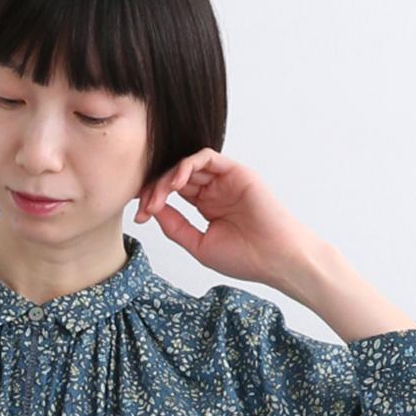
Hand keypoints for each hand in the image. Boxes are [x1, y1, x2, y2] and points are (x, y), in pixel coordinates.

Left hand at [133, 148, 339, 295]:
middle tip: (144, 206)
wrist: (276, 259)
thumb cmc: (245, 258)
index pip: (173, 193)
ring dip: (168, 178)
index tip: (139, 217)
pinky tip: (176, 182)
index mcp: (206, 206)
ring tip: (158, 196)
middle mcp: (214, 189)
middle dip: (155, 189)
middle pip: (176, 177)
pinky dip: (187, 164)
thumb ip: (175, 226)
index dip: (153, 201)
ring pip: (187, 165)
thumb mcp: (199, 245)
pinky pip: (206, 157)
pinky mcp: (236, 171)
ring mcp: (225, 179)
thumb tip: (152, 210)